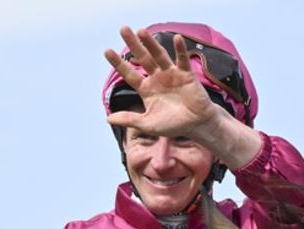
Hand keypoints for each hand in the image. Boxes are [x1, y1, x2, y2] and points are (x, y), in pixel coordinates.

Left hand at [104, 26, 219, 140]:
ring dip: (151, 44)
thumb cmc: (173, 125)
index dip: (119, 63)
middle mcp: (157, 78)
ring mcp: (171, 74)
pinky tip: (177, 38)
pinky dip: (180, 49)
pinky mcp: (186, 74)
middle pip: (143, 58)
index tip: (107, 51)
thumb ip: (129, 120)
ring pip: (159, 55)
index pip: (130, 73)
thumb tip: (108, 119)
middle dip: (134, 44)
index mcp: (146, 89)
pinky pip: (182, 60)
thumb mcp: (148, 124)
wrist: (196, 125)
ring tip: (142, 31)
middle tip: (124, 29)